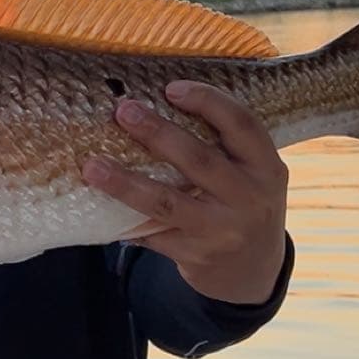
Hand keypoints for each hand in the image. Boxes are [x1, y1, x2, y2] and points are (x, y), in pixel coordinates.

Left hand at [83, 83, 287, 305]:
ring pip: (166, 202)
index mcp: (266, 167)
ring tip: (93, 166)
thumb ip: (224, 145)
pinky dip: (126, 221)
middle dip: (157, 133)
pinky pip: (153, 234)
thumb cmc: (243, 204)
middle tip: (124, 111)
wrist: (254, 270)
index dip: (207, 101)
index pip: (242, 125)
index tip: (171, 88)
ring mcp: (222, 231)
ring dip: (125, 183)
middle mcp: (249, 198)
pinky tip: (101, 208)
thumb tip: (160, 103)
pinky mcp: (196, 256)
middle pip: (198, 160)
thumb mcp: (253, 174)